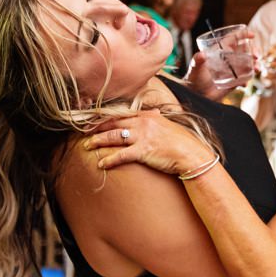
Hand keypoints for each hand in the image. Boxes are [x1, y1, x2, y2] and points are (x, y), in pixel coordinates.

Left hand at [84, 110, 215, 173]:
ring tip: (88, 147)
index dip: (106, 118)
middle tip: (85, 132)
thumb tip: (154, 112)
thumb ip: (157, 118)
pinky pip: (121, 155)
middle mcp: (143, 123)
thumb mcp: (168, 125)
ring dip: (99, 141)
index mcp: (148, 116)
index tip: (95, 121)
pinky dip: (110, 160)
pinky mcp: (143, 151)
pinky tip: (101, 164)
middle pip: (114, 124)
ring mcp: (142, 137)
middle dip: (97, 128)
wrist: (191, 153)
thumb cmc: (181, 142)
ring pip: (114, 137)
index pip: (122, 114)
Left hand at [185, 28, 257, 100]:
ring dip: (255, 65)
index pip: (233, 39)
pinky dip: (247, 79)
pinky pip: (245, 78)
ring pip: (248, 64)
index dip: (243, 35)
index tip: (252, 35)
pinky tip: (244, 84)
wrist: (195, 95)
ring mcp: (232, 70)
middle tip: (257, 56)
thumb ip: (197, 61)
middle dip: (254, 51)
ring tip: (257, 69)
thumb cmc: (192, 78)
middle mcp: (227, 59)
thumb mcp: (194, 68)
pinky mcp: (234, 81)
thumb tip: (201, 55)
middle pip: (245, 50)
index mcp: (219, 51)